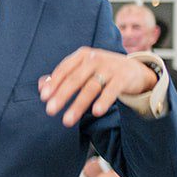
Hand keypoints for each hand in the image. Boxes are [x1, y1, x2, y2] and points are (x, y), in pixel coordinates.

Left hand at [39, 47, 156, 127]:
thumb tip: (41, 87)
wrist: (135, 70)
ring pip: (91, 87)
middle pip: (75, 79)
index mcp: (82, 55)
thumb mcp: (83, 70)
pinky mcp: (123, 77)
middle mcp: (94, 59)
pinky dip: (104, 101)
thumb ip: (63, 77)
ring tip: (67, 121)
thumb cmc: (102, 72)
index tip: (44, 97)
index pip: (64, 69)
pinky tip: (96, 112)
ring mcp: (110, 67)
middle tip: (50, 111)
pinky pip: (111, 90)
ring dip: (78, 105)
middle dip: (62, 96)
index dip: (53, 83)